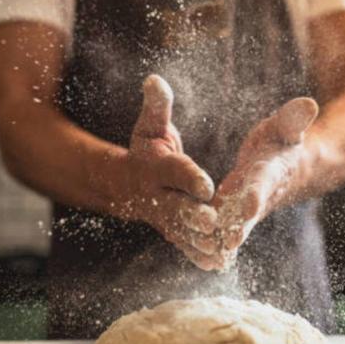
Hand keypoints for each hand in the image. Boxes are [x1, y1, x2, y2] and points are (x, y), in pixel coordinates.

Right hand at [113, 75, 219, 267]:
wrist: (125, 185)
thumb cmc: (146, 150)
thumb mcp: (150, 126)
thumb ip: (157, 106)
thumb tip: (154, 79)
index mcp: (157, 167)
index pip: (174, 172)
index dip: (189, 177)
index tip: (206, 184)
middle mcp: (158, 195)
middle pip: (176, 206)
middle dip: (193, 215)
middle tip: (213, 221)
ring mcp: (163, 217)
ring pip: (182, 231)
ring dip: (199, 241)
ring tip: (219, 249)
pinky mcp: (170, 231)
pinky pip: (183, 245)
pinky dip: (197, 255)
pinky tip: (216, 264)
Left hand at [207, 97, 319, 268]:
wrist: (293, 167)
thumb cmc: (283, 140)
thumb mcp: (287, 126)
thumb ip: (294, 118)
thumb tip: (310, 103)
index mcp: (271, 171)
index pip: (264, 182)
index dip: (257, 193)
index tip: (249, 205)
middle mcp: (261, 194)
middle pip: (249, 213)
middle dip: (240, 227)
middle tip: (228, 243)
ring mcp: (249, 207)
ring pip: (236, 226)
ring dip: (225, 240)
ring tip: (210, 256)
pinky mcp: (237, 214)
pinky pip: (227, 230)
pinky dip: (218, 244)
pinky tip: (204, 260)